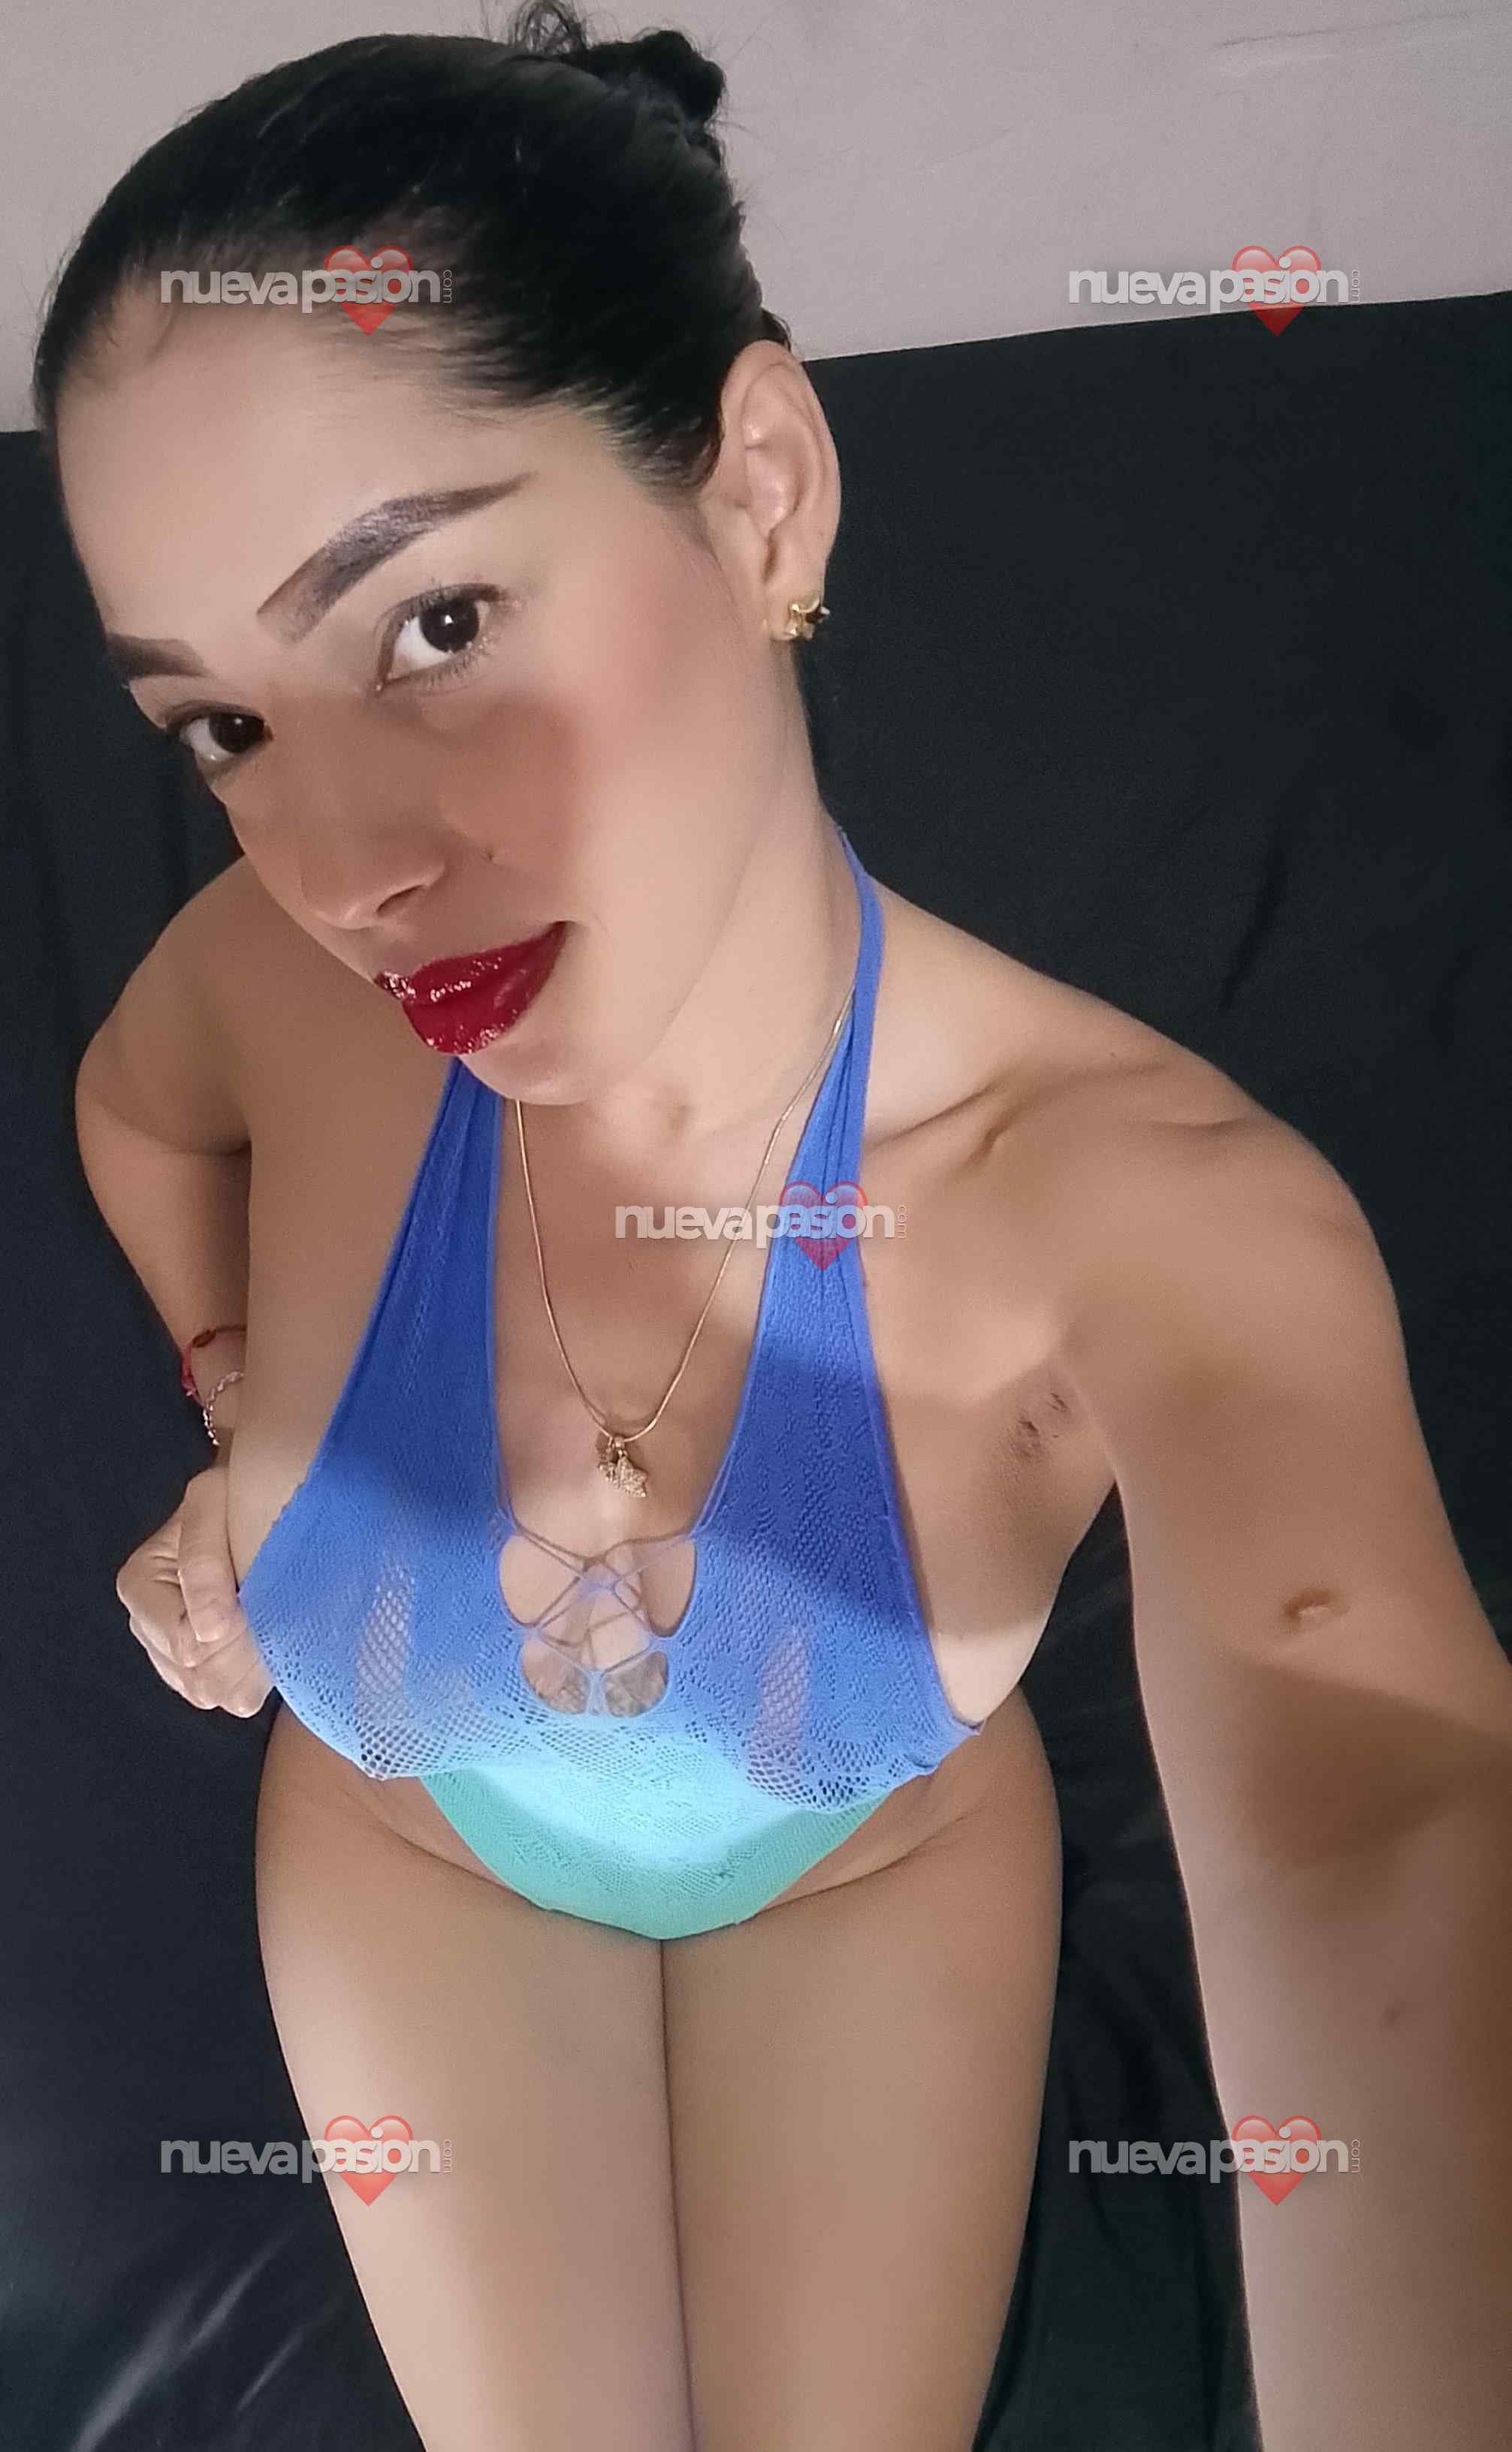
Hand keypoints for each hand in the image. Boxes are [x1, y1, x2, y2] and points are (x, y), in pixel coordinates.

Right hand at [116, 1460, 271, 1716]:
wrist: (252, 1504)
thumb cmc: (233, 1497)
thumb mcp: (214, 1502)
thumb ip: (205, 1561)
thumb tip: (209, 1631)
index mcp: (139, 1586)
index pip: (187, 1646)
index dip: (235, 1633)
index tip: (264, 1601)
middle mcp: (146, 1627)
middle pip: (199, 1679)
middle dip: (246, 1654)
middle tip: (277, 1613)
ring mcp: (170, 1654)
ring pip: (216, 1693)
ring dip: (252, 1665)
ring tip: (271, 1620)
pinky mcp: (200, 1668)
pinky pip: (229, 1695)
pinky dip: (254, 1673)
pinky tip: (265, 1638)